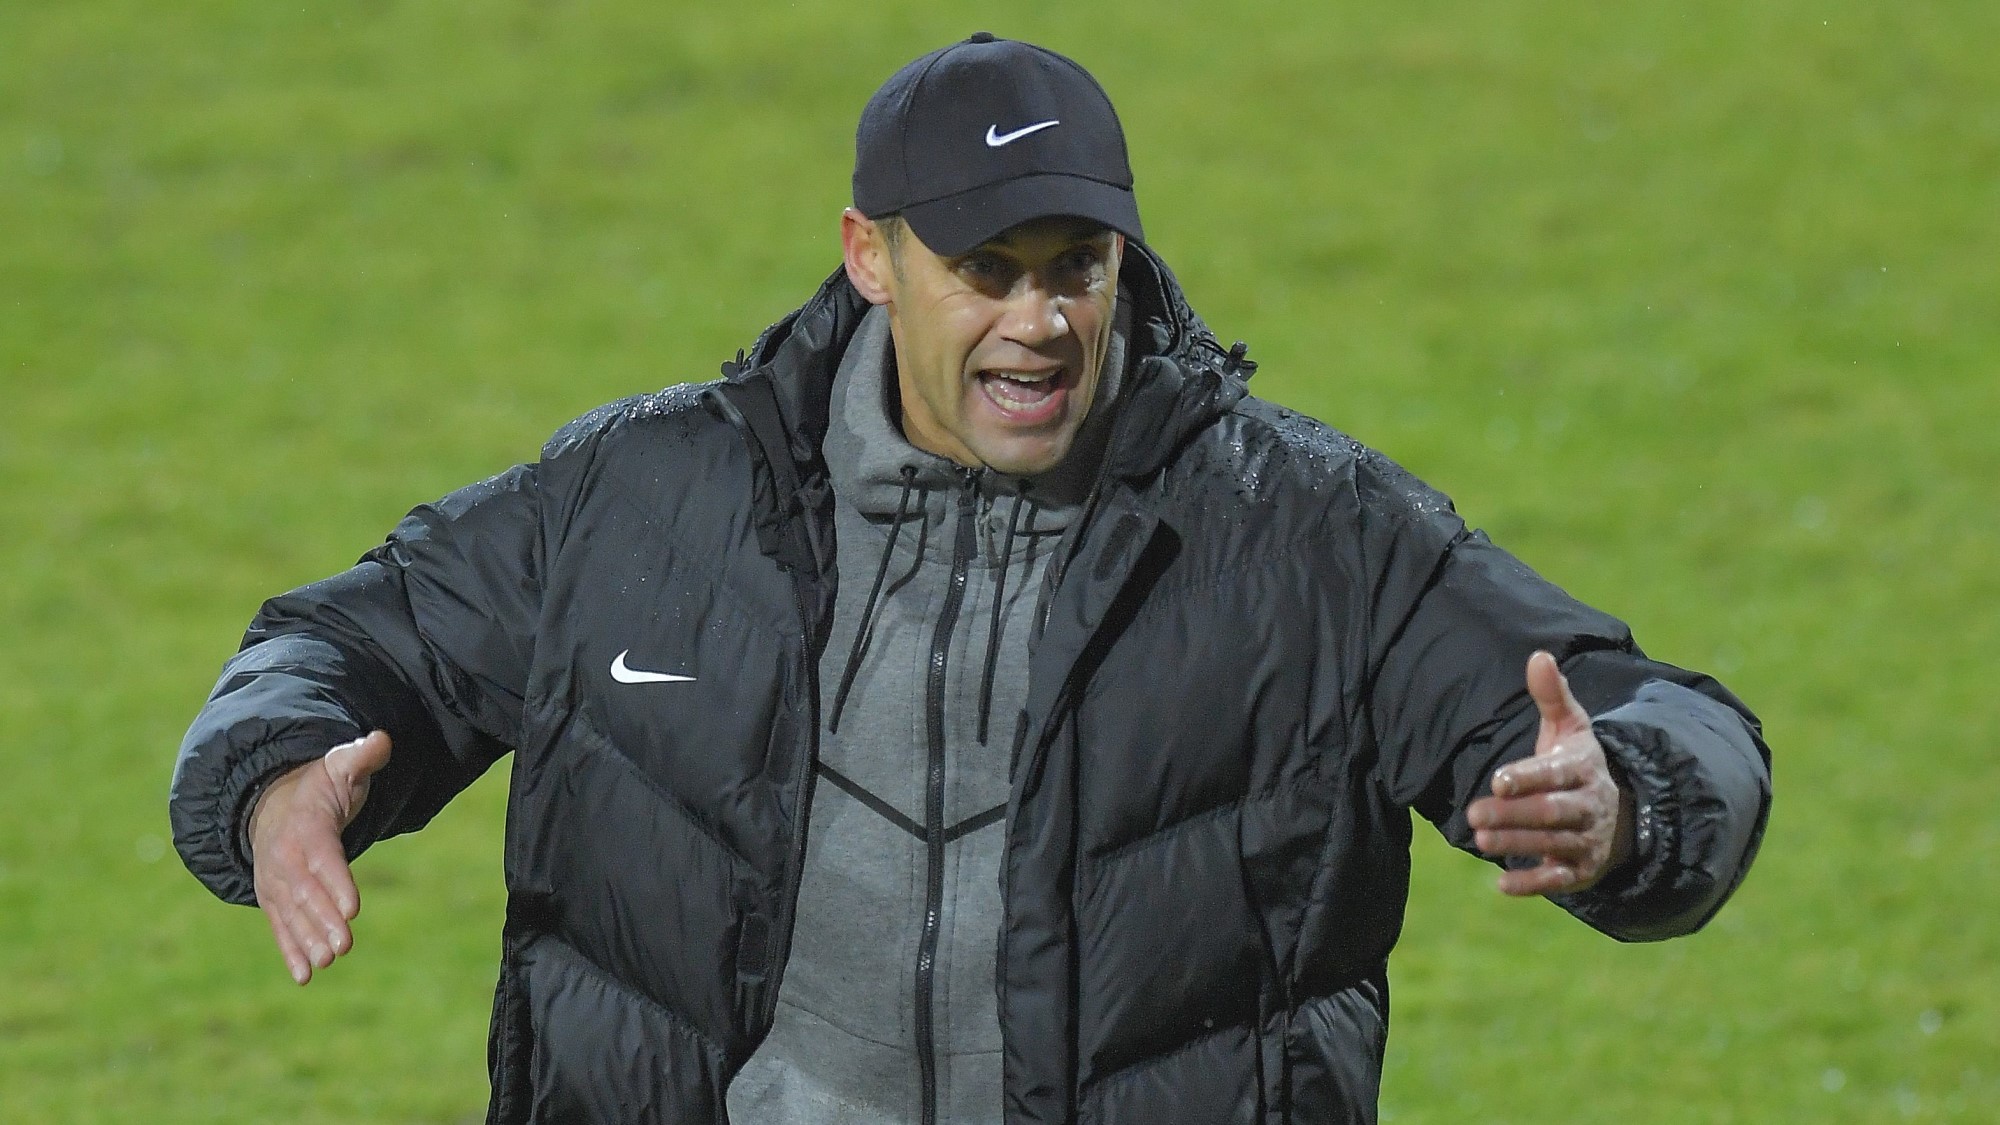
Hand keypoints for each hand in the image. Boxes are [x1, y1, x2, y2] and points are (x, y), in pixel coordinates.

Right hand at [248, 731, 391, 983]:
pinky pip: (280, 929)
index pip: (322, 857)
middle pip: (305, 894)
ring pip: (291, 916)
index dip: (336, 883)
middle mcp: (285, 859)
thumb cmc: (320, 786)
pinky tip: (304, 977)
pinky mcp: (273, 901)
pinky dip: (290, 952)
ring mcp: (275, 883)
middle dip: (322, 921)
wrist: (274, 803)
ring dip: (308, 941)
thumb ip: (362, 755)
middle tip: (343, 946)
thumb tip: (382, 740)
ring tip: (326, 963)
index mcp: (305, 827)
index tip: (351, 909)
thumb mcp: (340, 765)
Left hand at [1467, 653, 1632, 896]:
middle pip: (1552, 812)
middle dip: (1514, 815)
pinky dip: (1533, 884)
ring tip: (1479, 840)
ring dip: (1516, 845)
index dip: (1528, 777)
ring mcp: (1587, 841)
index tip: (1498, 779)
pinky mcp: (1581, 871)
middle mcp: (1588, 806)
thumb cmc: (1577, 763)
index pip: (1556, 774)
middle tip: (1473, 814)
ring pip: (1553, 845)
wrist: (1620, 811)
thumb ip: (1552, 695)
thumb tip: (1538, 655)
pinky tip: (1501, 885)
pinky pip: (1559, 880)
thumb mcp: (1570, 727)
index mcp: (1582, 769)